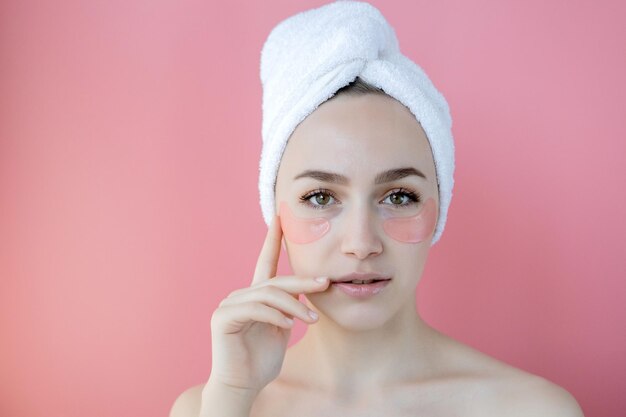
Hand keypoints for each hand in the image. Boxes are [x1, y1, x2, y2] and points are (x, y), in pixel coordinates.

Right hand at [206, 215, 329, 395]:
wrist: (243, 386)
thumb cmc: (262, 360)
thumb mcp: (283, 327)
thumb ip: (290, 306)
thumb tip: (307, 287)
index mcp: (254, 295)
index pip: (265, 261)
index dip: (273, 239)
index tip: (281, 216)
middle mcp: (240, 295)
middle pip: (275, 280)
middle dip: (302, 281)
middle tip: (325, 282)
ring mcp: (228, 305)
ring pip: (268, 293)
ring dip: (294, 305)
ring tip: (311, 320)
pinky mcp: (222, 318)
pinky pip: (255, 308)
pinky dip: (275, 316)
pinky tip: (288, 326)